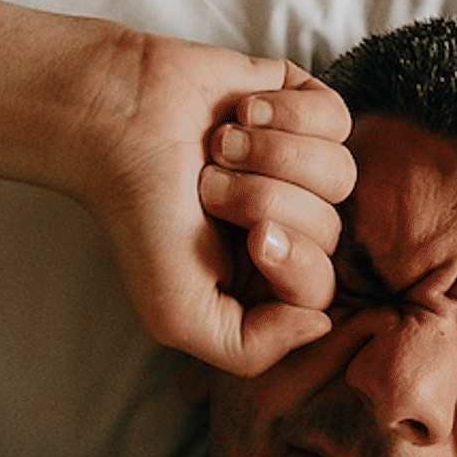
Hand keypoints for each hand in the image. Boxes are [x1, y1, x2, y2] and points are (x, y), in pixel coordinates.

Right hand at [75, 33, 355, 374]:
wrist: (116, 122)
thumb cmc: (142, 218)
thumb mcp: (177, 314)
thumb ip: (250, 349)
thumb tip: (320, 324)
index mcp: (268, 279)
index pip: (319, 288)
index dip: (292, 259)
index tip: (251, 235)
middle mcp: (292, 224)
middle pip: (330, 228)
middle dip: (263, 201)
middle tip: (207, 186)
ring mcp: (302, 165)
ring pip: (341, 173)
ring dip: (271, 156)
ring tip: (220, 145)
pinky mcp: (302, 108)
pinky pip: (336, 118)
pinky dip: (284, 114)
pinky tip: (240, 112)